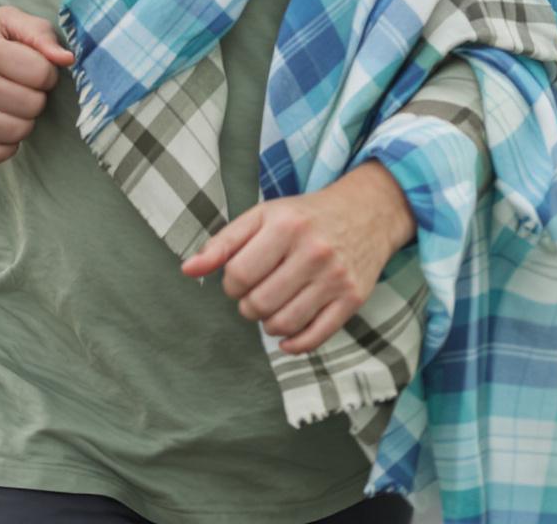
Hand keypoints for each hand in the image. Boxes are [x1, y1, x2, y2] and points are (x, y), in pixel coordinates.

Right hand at [0, 6, 73, 163]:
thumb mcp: (5, 21)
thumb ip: (40, 33)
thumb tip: (67, 60)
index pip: (43, 73)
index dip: (44, 71)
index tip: (30, 67)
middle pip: (34, 105)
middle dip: (34, 95)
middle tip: (18, 86)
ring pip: (20, 131)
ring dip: (22, 119)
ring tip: (7, 103)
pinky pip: (0, 154)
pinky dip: (6, 142)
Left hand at [181, 164, 416, 355]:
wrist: (368, 211)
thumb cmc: (306, 216)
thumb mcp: (263, 216)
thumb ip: (223, 243)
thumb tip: (188, 270)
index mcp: (287, 226)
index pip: (238, 275)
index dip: (231, 284)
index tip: (241, 278)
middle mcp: (314, 251)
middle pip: (259, 304)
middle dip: (248, 306)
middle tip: (257, 293)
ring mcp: (336, 277)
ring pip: (284, 324)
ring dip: (268, 324)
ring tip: (272, 307)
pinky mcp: (353, 298)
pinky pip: (315, 338)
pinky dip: (294, 344)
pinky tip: (288, 334)